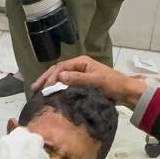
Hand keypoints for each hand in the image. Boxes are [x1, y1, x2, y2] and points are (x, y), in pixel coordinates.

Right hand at [32, 56, 146, 108]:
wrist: (126, 92)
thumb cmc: (113, 84)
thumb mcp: (96, 81)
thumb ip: (78, 79)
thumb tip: (59, 77)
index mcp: (81, 62)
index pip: (61, 67)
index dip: (51, 77)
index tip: (45, 88)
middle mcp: (78, 67)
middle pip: (57, 71)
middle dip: (45, 79)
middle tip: (34, 89)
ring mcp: (79, 75)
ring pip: (60, 78)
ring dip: (49, 84)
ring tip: (38, 92)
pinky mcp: (81, 84)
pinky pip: (65, 85)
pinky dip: (57, 89)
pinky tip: (50, 96)